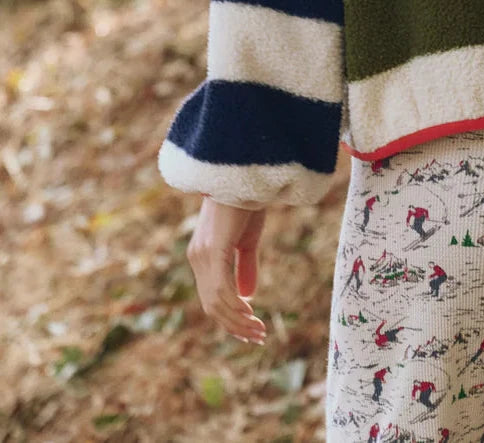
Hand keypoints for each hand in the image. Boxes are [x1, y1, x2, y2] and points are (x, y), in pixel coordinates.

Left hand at [186, 197, 268, 343]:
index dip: (230, 318)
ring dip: (238, 321)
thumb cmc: (245, 202)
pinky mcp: (213, 251)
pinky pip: (221, 290)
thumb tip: (247, 295)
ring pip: (216, 303)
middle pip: (212, 306)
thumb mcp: (247, 239)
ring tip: (259, 330)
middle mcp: (197, 259)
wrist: (241, 175)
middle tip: (258, 337)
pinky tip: (251, 314)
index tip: (251, 331)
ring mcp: (202, 256)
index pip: (212, 298)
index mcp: (202, 257)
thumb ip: (245, 267)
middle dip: (235, 326)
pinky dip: (235, 307)